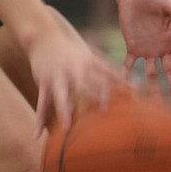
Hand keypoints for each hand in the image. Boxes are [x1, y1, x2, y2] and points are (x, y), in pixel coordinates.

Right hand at [27, 13, 123, 136]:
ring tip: (66, 129)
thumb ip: (109, 70)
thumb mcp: (91, 56)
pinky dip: (39, 120)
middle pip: (84, 86)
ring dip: (63, 111)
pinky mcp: (43, 83)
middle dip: (93, 98)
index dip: (121, 87)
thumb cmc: (72, 50)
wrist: (43, 35)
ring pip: (61, 96)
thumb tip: (133, 84)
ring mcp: (57, 77)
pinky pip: (41, 104)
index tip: (135, 99)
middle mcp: (73, 71)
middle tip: (103, 113)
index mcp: (88, 64)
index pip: (107, 77)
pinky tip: (35, 136)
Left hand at [118, 0, 170, 104]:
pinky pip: (129, 64)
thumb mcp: (166, 3)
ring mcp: (147, 49)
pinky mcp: (132, 47)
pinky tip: (123, 88)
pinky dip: (125, 74)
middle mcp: (162, 47)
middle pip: (170, 70)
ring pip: (151, 73)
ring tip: (153, 106)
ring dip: (152, 88)